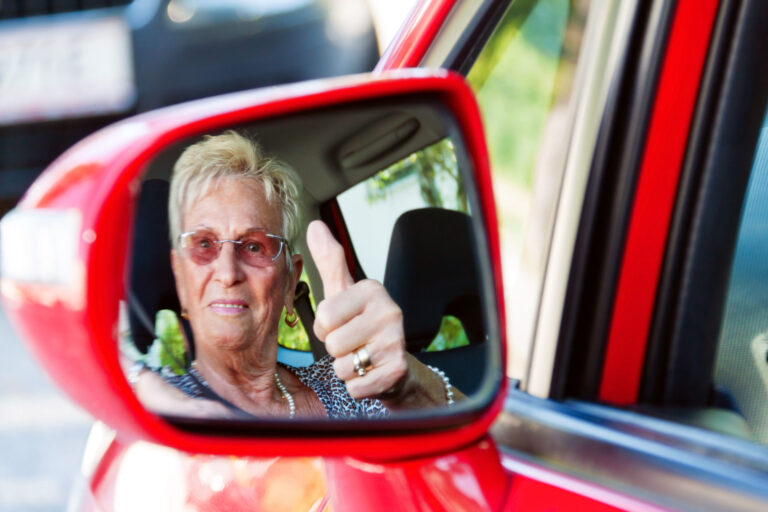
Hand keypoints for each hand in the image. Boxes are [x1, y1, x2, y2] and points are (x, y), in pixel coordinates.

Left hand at [307, 220, 407, 399]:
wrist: (394, 367)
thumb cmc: (362, 327)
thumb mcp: (344, 292)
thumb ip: (329, 260)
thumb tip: (314, 226)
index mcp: (373, 290)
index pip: (324, 315)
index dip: (326, 327)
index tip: (343, 324)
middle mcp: (390, 311)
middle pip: (332, 342)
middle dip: (335, 349)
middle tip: (353, 344)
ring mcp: (396, 342)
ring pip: (342, 366)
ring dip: (346, 369)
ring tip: (362, 359)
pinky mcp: (397, 371)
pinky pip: (354, 386)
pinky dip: (357, 387)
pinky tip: (370, 376)